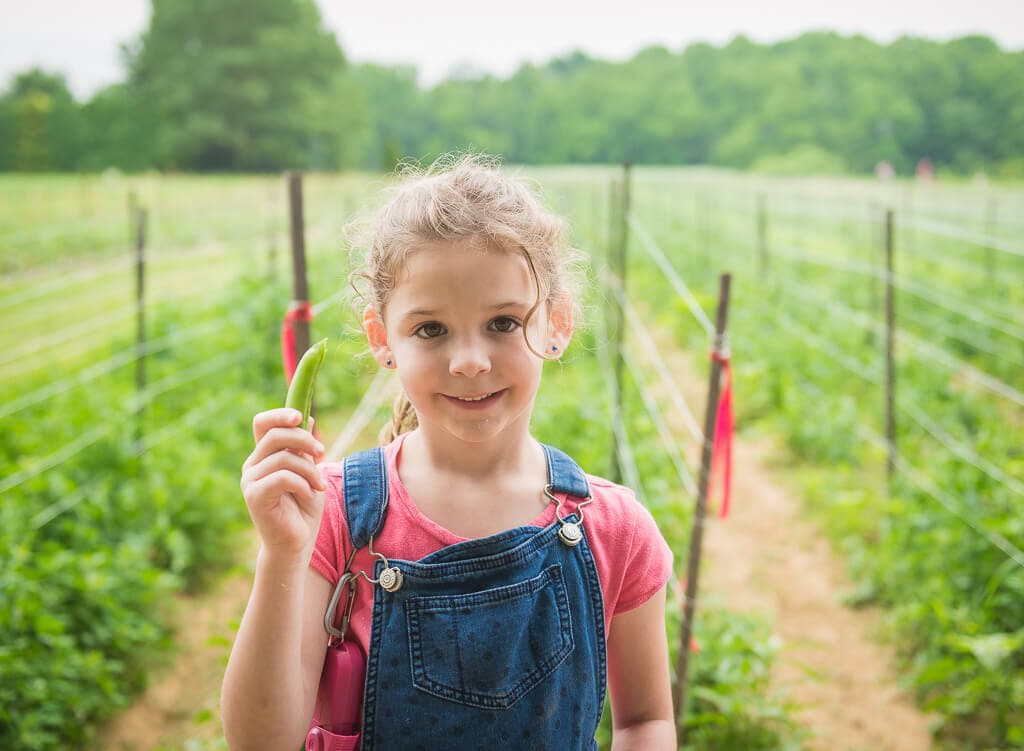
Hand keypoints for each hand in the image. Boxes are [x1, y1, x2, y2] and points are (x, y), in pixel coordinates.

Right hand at [240, 408, 326, 561]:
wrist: (296, 543)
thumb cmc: (302, 509)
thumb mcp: (309, 472)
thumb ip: (304, 449)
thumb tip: (309, 419)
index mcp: (264, 456)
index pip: (262, 423)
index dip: (279, 414)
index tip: (300, 416)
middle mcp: (253, 465)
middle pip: (275, 434)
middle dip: (304, 439)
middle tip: (322, 453)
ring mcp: (250, 480)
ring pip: (283, 457)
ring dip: (309, 470)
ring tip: (318, 486)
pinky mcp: (254, 496)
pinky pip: (283, 476)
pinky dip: (302, 483)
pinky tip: (308, 494)